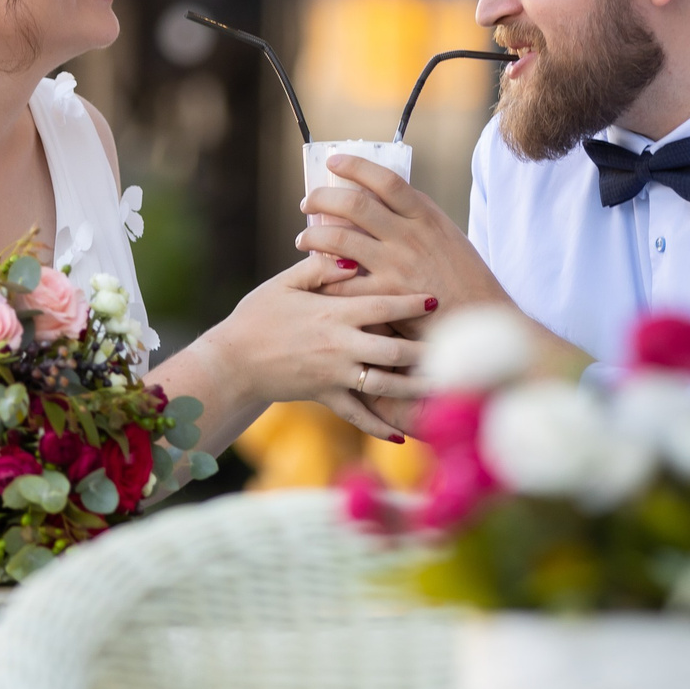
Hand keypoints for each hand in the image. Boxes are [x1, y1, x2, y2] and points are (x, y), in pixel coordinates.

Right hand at [150, 253, 432, 444]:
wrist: (232, 361)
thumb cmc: (258, 315)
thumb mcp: (285, 283)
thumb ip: (320, 267)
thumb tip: (352, 254)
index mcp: (332, 313)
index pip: (381, 306)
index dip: (411, 303)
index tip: (435, 299)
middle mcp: (339, 346)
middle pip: (394, 350)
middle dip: (427, 351)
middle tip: (457, 349)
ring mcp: (334, 375)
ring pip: (385, 384)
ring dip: (417, 387)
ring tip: (446, 386)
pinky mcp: (326, 396)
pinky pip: (358, 414)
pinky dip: (381, 426)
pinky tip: (403, 434)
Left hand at [297, 153, 514, 324]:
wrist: (481, 319)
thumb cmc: (463, 278)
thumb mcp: (446, 236)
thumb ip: (415, 217)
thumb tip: (376, 197)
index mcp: (426, 216)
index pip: (385, 179)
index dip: (355, 166)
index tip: (334, 162)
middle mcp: (409, 236)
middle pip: (354, 204)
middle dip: (322, 198)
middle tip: (307, 201)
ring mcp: (396, 266)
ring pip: (339, 239)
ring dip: (313, 235)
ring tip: (303, 238)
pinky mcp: (386, 296)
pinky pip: (343, 281)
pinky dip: (324, 276)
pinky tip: (316, 275)